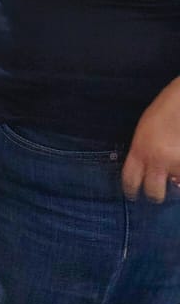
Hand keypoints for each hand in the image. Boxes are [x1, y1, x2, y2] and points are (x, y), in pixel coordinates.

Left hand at [123, 79, 179, 201]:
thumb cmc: (165, 109)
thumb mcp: (145, 131)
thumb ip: (143, 153)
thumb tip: (148, 172)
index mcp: (140, 150)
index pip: (130, 181)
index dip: (131, 190)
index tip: (134, 194)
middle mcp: (158, 160)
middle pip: (154, 192)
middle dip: (156, 193)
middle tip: (159, 190)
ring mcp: (178, 164)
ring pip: (178, 186)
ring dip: (178, 180)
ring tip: (176, 164)